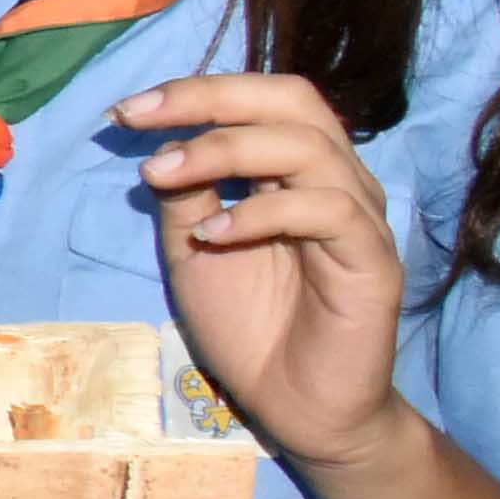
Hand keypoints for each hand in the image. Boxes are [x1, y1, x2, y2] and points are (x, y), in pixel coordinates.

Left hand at [118, 72, 418, 472]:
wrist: (295, 406)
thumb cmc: (249, 326)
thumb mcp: (194, 250)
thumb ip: (185, 194)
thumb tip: (161, 140)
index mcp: (296, 171)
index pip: (262, 99)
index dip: (197, 92)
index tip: (126, 110)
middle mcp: (337, 180)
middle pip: (293, 100)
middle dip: (211, 97)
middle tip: (140, 114)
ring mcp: (361, 217)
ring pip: (309, 147)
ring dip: (224, 150)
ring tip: (161, 175)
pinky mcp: (374, 260)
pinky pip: (328, 211)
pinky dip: (261, 212)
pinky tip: (211, 234)